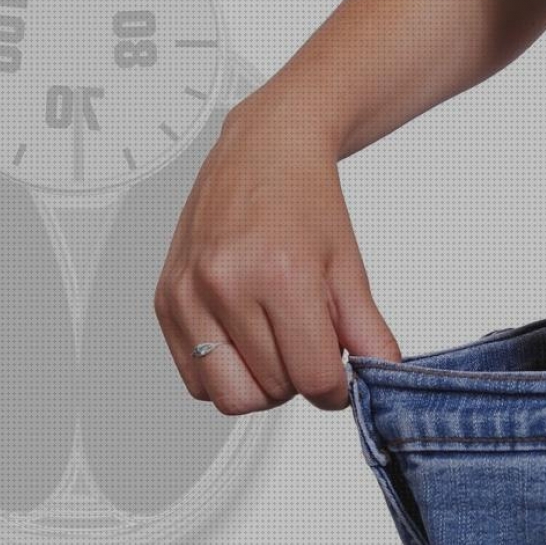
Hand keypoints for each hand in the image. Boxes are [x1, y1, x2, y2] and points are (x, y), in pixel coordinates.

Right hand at [153, 91, 401, 413]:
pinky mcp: (164, 301)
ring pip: (228, 395)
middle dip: (298, 378)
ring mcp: (188, 293)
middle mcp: (225, 283)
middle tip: (308, 341)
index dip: (336, 387)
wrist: (264, 149)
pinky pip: (194, 378)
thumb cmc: (306, 200)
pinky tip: (245, 336)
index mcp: (280, 273)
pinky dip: (224, 373)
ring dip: (260, 382)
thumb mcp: (350, 265)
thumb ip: (368, 331)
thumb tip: (381, 377)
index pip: (312, 378)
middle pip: (270, 391)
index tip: (341, 374)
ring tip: (277, 341)